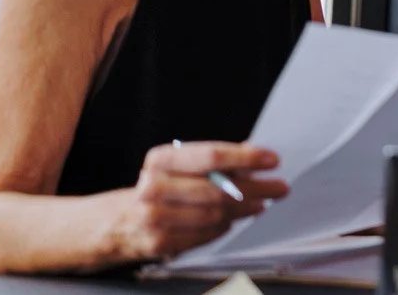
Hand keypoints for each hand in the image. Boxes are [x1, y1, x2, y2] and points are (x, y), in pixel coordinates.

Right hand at [113, 141, 286, 260]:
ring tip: (261, 203)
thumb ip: (216, 159)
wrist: (119, 221)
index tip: (271, 159)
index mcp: (160, 160)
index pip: (211, 156)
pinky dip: (225, 226)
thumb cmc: (158, 186)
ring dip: (245, 209)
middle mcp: (154, 187)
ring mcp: (155, 218)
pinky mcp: (161, 242)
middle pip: (218, 189)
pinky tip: (233, 219)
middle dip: (256, 188)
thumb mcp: (180, 165)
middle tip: (278, 187)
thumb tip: (253, 153)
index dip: (246, 157)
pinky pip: (206, 234)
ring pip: (215, 214)